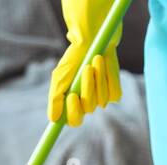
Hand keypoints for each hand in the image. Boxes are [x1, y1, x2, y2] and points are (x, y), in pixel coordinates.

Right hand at [48, 0, 123, 126]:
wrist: (94, 42)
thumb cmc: (74, 58)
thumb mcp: (60, 76)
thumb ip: (56, 97)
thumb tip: (53, 119)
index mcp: (71, 103)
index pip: (72, 120)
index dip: (72, 113)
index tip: (71, 96)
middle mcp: (86, 104)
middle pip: (86, 112)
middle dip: (86, 90)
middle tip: (85, 71)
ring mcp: (100, 100)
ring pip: (99, 100)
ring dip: (95, 79)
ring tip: (93, 61)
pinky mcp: (114, 93)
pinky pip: (111, 94)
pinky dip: (106, 77)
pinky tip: (102, 64)